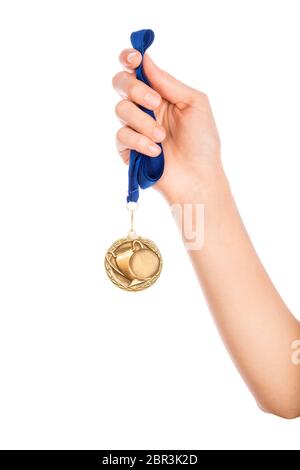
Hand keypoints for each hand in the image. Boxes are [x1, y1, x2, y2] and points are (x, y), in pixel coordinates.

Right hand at [112, 49, 222, 202]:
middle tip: (155, 103)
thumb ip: (169, 82)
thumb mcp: (194, 103)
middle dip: (135, 89)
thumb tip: (146, 60)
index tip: (134, 59)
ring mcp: (135, 128)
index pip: (136, 70)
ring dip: (143, 122)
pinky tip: (155, 151)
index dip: (130, 59)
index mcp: (160, 93)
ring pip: (121, 110)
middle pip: (121, 83)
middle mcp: (144, 108)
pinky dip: (139, 141)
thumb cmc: (202, 142)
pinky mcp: (127, 150)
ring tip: (162, 137)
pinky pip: (121, 135)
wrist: (198, 177)